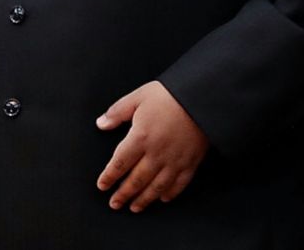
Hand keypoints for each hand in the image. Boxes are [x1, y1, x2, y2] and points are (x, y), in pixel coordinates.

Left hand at [95, 81, 208, 212]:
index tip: (102, 185)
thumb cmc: (170, 95)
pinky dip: (170, 194)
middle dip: (123, 194)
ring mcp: (175, 160)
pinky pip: (179, 184)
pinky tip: (163, 199)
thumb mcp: (138, 97)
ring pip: (156, 187)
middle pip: (136, 180)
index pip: (119, 164)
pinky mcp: (191, 162)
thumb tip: (101, 124)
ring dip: (144, 199)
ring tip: (134, 207)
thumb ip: (117, 112)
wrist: (202, 96)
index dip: (109, 177)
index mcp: (140, 137)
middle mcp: (156, 154)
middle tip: (114, 203)